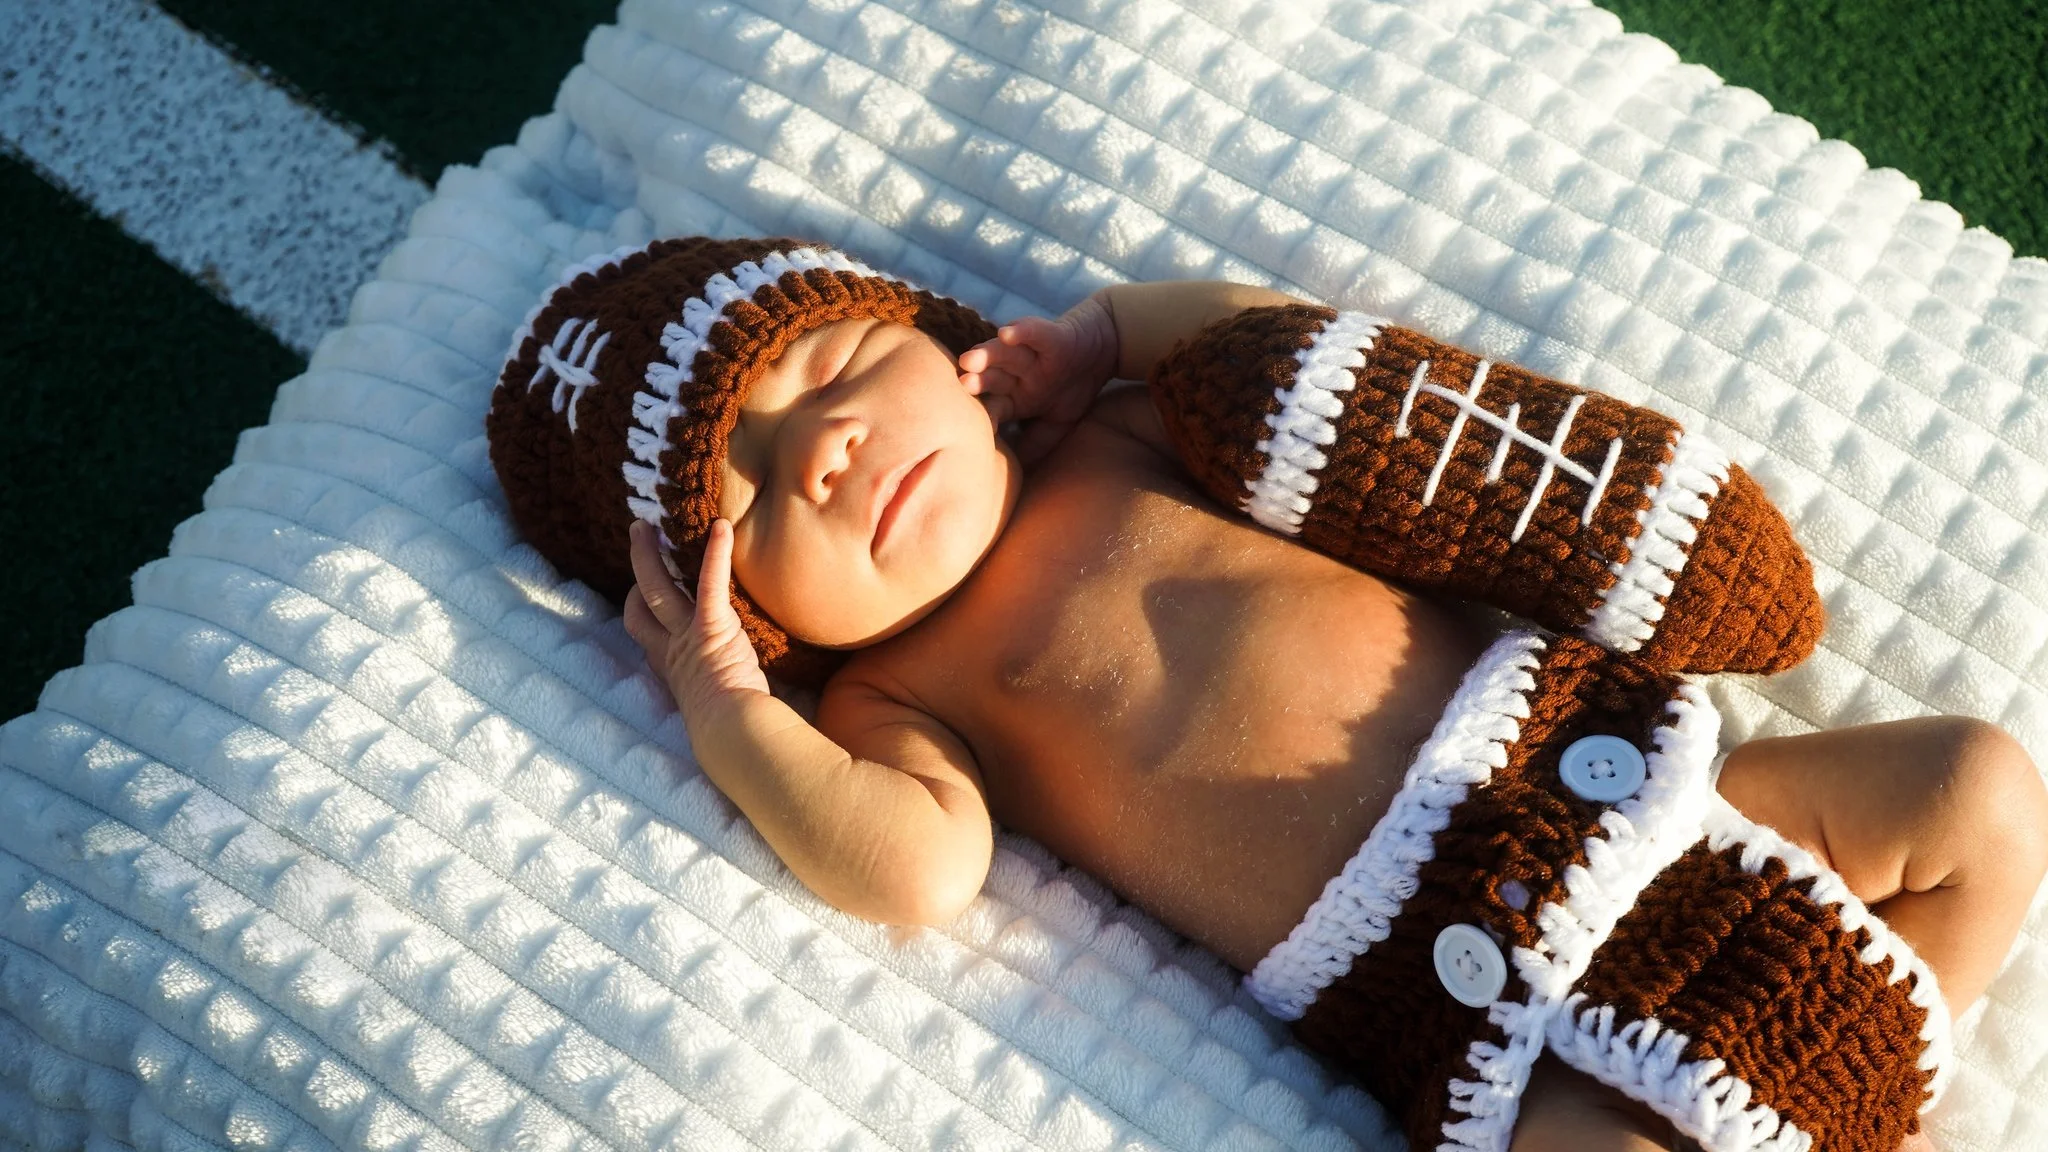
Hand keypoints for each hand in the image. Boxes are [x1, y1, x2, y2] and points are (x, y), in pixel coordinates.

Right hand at [624, 519, 769, 719]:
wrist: (732, 732)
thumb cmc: (729, 727)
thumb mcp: (710, 703)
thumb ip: (711, 688)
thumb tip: (735, 693)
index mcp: (670, 667)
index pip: (644, 631)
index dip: (639, 607)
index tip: (641, 590)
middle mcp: (672, 649)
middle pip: (642, 603)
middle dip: (639, 567)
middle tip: (638, 535)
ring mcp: (688, 636)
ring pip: (659, 589)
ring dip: (651, 555)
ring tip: (649, 525)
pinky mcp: (712, 627)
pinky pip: (709, 584)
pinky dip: (715, 555)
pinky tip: (720, 528)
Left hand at [957, 293, 1117, 463]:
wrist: (1106, 347)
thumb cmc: (1077, 387)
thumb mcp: (1058, 424)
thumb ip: (1034, 446)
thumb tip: (1013, 478)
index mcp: (1014, 397)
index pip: (992, 408)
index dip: (981, 417)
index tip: (962, 430)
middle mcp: (1017, 375)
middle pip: (992, 379)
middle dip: (976, 382)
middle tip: (958, 388)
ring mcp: (1031, 356)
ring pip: (1005, 355)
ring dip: (987, 356)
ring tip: (968, 360)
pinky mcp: (1052, 337)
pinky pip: (1034, 333)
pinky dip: (1021, 331)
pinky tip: (1006, 333)